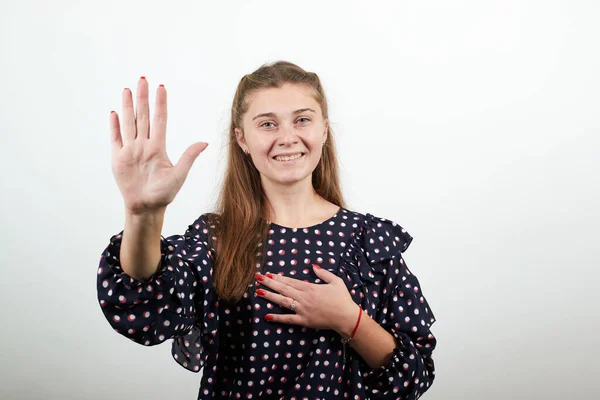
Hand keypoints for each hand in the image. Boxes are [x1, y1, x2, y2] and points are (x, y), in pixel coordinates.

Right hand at [110, 77, 208, 214]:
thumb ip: (189, 157)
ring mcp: (130, 151)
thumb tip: (204, 142)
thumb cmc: (164, 194)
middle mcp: (144, 145)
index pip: (160, 120)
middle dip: (142, 98)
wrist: (146, 208)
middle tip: (143, 79)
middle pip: (142, 116)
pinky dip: (115, 126)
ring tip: (128, 90)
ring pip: (129, 123)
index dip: (160, 104)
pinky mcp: (119, 159)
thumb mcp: (179, 175)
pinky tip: (115, 113)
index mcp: (158, 147)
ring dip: (128, 107)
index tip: (161, 88)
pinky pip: (116, 139)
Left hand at [254, 264, 358, 335]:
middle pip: (283, 289)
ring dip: (270, 297)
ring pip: (282, 302)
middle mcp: (303, 297)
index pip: (290, 281)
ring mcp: (302, 309)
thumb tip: (313, 266)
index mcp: (310, 288)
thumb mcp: (336, 281)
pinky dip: (277, 317)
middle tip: (257, 278)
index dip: (278, 277)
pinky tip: (267, 315)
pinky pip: (288, 319)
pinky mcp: (303, 321)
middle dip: (269, 283)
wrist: (346, 317)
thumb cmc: (342, 299)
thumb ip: (324, 273)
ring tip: (258, 292)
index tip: (268, 274)